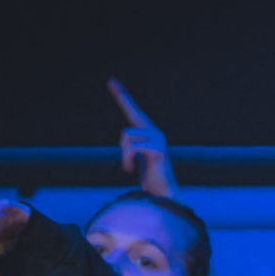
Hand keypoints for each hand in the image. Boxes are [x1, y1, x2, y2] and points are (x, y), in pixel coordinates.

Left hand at [108, 79, 177, 197]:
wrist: (163, 193)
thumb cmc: (150, 178)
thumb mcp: (139, 158)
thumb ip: (134, 146)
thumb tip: (127, 139)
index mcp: (149, 133)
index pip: (134, 112)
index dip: (123, 97)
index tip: (112, 82)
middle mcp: (155, 133)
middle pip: (133, 113)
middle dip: (122, 97)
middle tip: (111, 83)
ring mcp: (158, 141)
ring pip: (127, 135)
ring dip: (123, 154)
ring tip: (128, 167)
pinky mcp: (158, 151)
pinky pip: (133, 148)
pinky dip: (127, 160)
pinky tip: (130, 170)